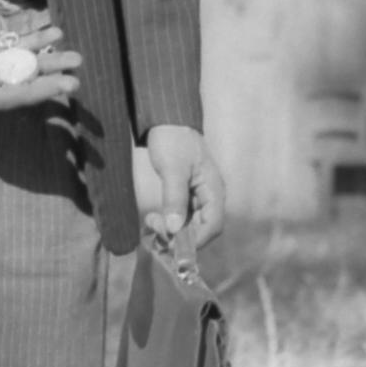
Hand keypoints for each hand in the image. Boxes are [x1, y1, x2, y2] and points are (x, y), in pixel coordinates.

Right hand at [0, 2, 80, 110]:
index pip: (9, 97)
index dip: (36, 93)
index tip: (60, 87)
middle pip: (22, 84)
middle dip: (49, 81)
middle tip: (76, 78)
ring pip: (24, 65)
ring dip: (49, 62)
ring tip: (75, 57)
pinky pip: (16, 46)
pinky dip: (35, 41)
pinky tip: (54, 33)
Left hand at [133, 124, 223, 243]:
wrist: (166, 121)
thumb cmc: (173, 140)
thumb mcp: (173, 170)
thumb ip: (174, 199)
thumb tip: (175, 229)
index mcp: (214, 190)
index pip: (213, 225)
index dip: (196, 240)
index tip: (174, 244)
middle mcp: (209, 196)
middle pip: (201, 229)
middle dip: (180, 236)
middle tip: (155, 230)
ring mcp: (198, 196)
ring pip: (189, 225)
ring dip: (172, 230)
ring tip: (151, 222)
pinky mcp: (185, 195)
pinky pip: (181, 216)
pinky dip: (168, 222)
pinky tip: (153, 219)